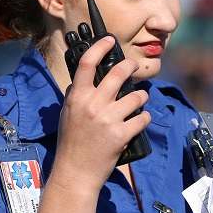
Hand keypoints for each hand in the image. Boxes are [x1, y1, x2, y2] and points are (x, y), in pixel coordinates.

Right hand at [52, 35, 151, 192]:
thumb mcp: (68, 113)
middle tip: (134, 66)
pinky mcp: (121, 134)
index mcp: (77, 97)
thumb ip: (77, 94)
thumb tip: (86, 77)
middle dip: (131, 65)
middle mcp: (93, 105)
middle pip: (118, 73)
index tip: (109, 40)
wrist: (75, 172)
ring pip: (136, 96)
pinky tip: (141, 120)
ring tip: (139, 101)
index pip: (88, 63)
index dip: (100, 47)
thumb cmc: (71, 142)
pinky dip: (145, 118)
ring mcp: (108, 120)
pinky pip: (143, 118)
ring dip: (141, 97)